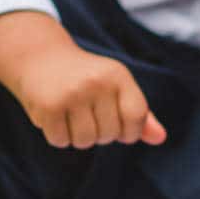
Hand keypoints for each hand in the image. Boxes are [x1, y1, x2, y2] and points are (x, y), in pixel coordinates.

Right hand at [0, 12, 167, 149]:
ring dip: (77, 137)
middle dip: (99, 133)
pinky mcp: (49, 105)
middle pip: (109, 135)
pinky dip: (58, 136)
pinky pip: (61, 141)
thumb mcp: (115, 87)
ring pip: (85, 141)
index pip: (137, 117)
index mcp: (118, 75)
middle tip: (86, 115)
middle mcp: (97, 82)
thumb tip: (160, 139)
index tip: (119, 128)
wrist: (39, 57)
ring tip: (71, 116)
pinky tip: (55, 118)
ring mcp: (72, 93)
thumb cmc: (85, 78)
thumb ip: (139, 114)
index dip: (130, 131)